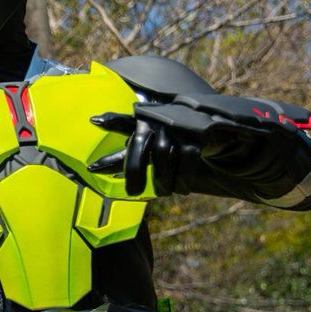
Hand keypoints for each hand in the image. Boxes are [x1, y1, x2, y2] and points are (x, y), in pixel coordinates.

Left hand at [88, 102, 260, 195]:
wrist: (218, 128)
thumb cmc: (174, 139)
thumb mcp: (151, 141)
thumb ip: (125, 150)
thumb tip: (92, 169)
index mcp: (145, 119)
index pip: (125, 122)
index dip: (112, 120)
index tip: (93, 120)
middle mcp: (159, 118)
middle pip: (140, 144)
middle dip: (135, 170)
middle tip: (132, 192)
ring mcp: (179, 124)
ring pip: (163, 155)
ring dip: (163, 180)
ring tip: (163, 194)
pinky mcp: (199, 133)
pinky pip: (186, 159)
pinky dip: (183, 179)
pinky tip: (181, 190)